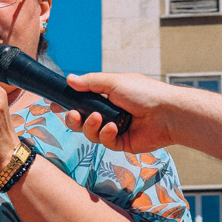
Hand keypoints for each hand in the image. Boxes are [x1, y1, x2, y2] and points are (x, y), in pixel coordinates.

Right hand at [59, 72, 181, 153]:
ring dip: (90, 126)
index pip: (82, 100)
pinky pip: (105, 142)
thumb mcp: (114, 82)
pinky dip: (106, 135)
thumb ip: (90, 82)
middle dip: (73, 119)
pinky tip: (114, 128)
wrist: (167, 113)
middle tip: (73, 115)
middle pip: (81, 120)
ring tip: (99, 119)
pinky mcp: (122, 142)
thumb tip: (69, 79)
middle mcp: (109, 112)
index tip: (54, 105)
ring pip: (90, 133)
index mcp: (107, 96)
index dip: (68, 104)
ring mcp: (115, 128)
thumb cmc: (144, 93)